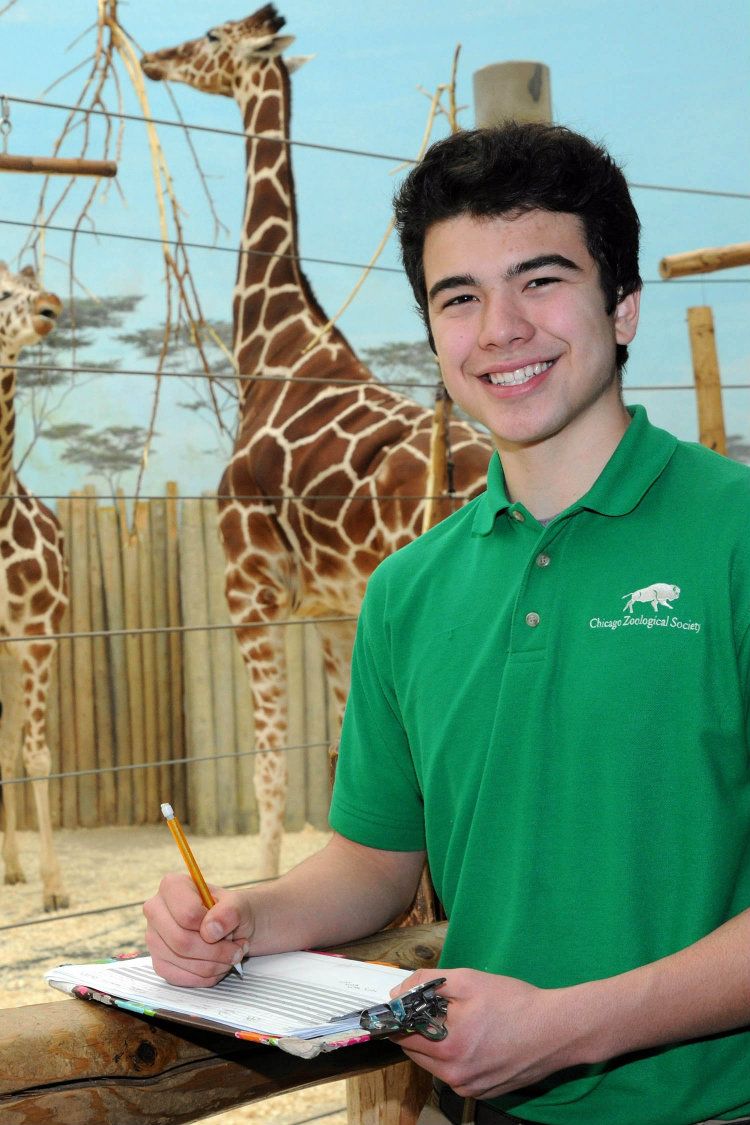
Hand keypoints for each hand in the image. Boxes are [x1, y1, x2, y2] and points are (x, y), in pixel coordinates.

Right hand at [143, 872, 253, 985]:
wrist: (232, 927)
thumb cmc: (231, 911)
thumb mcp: (239, 904)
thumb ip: (229, 911)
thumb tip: (210, 930)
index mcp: (172, 886)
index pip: (187, 914)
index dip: (211, 926)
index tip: (227, 929)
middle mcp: (156, 910)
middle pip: (182, 940)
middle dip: (216, 951)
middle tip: (237, 950)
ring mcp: (154, 938)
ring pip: (183, 960)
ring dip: (215, 964)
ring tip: (231, 955)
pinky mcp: (159, 963)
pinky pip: (181, 977)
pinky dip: (206, 976)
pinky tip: (217, 965)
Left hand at [390, 967, 586, 1100]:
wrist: (556, 1030)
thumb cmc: (515, 1002)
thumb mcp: (468, 980)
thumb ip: (427, 984)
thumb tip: (397, 994)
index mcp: (449, 1047)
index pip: (402, 1035)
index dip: (400, 1017)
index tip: (405, 1004)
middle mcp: (455, 1076)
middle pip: (416, 1052)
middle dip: (419, 1029)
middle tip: (440, 1009)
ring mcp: (469, 1088)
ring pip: (434, 1064)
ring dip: (437, 1044)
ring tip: (463, 1022)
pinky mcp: (482, 1094)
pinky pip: (455, 1074)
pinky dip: (456, 1057)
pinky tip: (477, 1040)